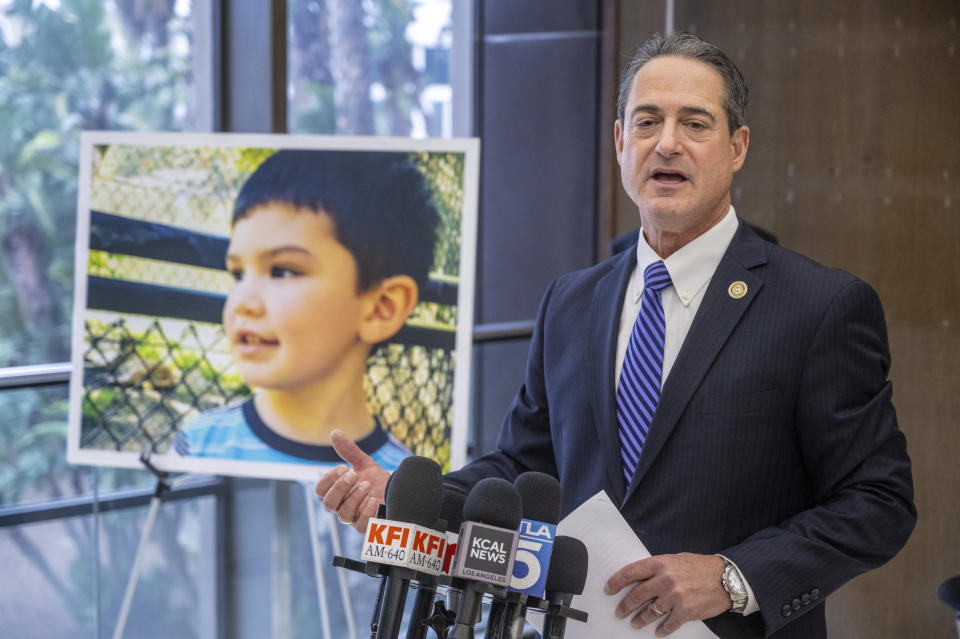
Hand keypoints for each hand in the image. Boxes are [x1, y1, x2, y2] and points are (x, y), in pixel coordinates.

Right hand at [315, 429, 389, 532]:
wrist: (400, 494)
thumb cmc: (379, 482)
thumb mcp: (364, 464)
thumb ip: (349, 451)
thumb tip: (335, 432)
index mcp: (339, 492)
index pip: (321, 490)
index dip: (328, 479)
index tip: (342, 467)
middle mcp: (343, 507)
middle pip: (328, 503)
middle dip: (340, 487)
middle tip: (353, 474)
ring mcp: (355, 519)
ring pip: (343, 513)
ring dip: (354, 496)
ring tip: (367, 484)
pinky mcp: (368, 528)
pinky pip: (360, 525)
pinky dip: (365, 511)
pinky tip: (374, 500)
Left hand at [604, 553, 729, 636]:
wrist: (726, 578)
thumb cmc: (701, 567)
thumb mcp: (676, 560)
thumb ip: (659, 569)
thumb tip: (641, 579)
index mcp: (661, 563)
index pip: (630, 572)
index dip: (616, 582)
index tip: (609, 589)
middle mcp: (665, 579)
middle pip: (637, 595)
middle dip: (625, 606)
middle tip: (619, 612)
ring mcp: (675, 596)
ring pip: (650, 612)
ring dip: (640, 619)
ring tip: (634, 623)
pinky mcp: (685, 611)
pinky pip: (668, 624)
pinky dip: (661, 630)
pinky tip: (658, 632)